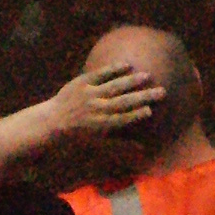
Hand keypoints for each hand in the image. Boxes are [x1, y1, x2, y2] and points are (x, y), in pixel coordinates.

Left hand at [47, 61, 163, 139]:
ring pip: (114, 86)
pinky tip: (127, 65)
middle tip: (161, 91)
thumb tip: (143, 149)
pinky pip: (100, 74)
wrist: (53, 120)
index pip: (123, 119)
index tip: (150, 110)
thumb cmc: (79, 134)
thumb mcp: (98, 143)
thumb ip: (121, 145)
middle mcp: (97, 109)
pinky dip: (113, 69)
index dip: (136, 115)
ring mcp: (89, 94)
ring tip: (147, 76)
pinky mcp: (82, 82)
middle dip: (143, 97)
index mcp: (101, 124)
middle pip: (124, 102)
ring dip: (132, 81)